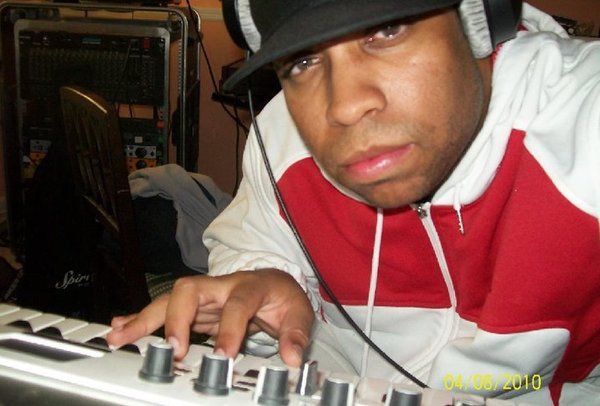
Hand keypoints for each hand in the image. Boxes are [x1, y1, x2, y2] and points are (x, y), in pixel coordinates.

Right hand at [106, 269, 314, 366]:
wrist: (274, 283)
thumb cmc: (283, 297)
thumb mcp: (299, 312)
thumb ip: (297, 333)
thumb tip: (293, 358)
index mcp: (250, 286)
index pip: (236, 304)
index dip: (229, 329)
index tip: (222, 356)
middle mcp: (221, 286)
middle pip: (190, 291)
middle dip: (174, 318)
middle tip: (170, 349)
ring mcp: (204, 295)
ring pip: (170, 300)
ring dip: (144, 318)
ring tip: (119, 336)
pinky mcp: (194, 307)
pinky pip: (165, 309)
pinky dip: (142, 318)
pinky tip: (120, 327)